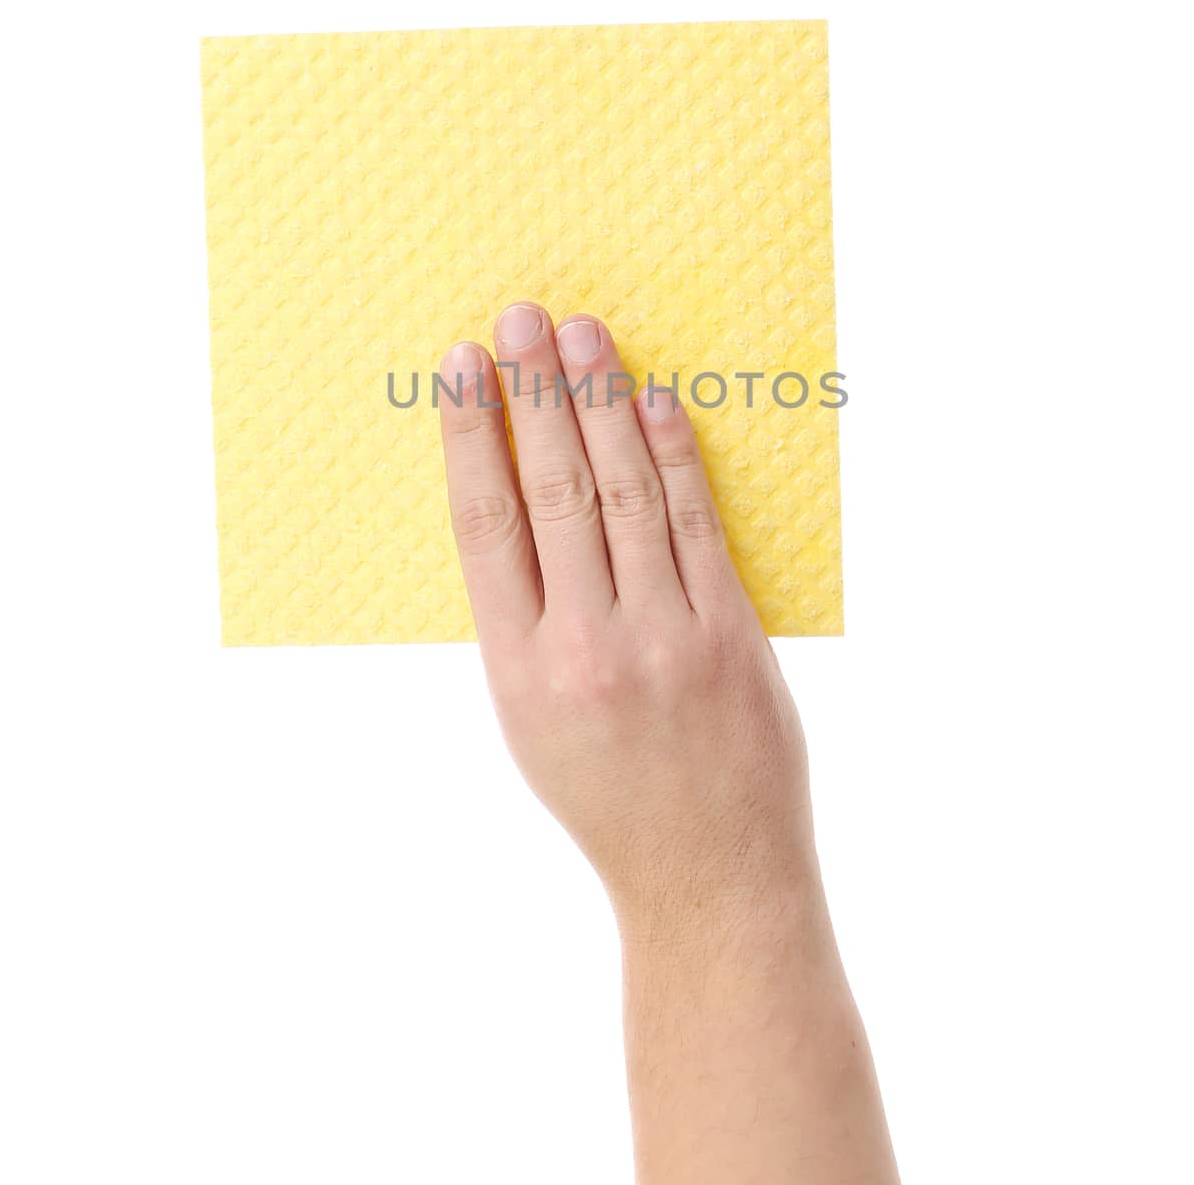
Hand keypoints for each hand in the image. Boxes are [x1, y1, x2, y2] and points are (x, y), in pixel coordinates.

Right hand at [437, 301, 820, 936]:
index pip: (484, 523)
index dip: (471, 434)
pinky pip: (696, 523)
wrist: (711, 874)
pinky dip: (674, 454)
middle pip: (554, 490)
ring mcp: (666, 636)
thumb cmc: (608, 796)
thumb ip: (523, 617)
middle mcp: (587, 646)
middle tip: (522, 318)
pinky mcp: (730, 632)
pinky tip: (655, 400)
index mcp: (517, 670)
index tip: (463, 366)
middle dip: (535, 394)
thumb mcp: (529, 721)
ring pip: (626, 492)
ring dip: (604, 403)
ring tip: (584, 336)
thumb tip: (517, 502)